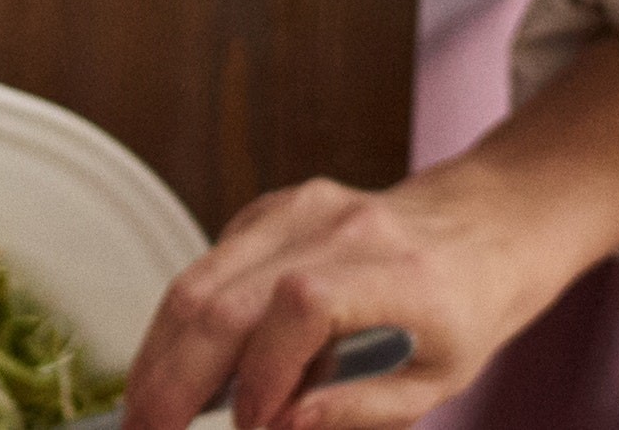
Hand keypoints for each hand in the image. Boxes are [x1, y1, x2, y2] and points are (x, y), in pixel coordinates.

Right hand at [112, 175, 569, 429]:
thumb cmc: (461, 314)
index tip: (250, 426)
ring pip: (200, 279)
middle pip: (228, 296)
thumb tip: (281, 425)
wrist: (476, 230)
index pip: (305, 306)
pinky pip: (208, 268)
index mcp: (394, 273)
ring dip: (160, 352)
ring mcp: (295, 209)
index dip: (265, 371)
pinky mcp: (268, 211)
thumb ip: (359, 408)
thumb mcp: (435, 383)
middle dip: (176, 377)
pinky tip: (170, 368)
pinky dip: (180, 324)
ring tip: (143, 408)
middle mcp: (335, 227)